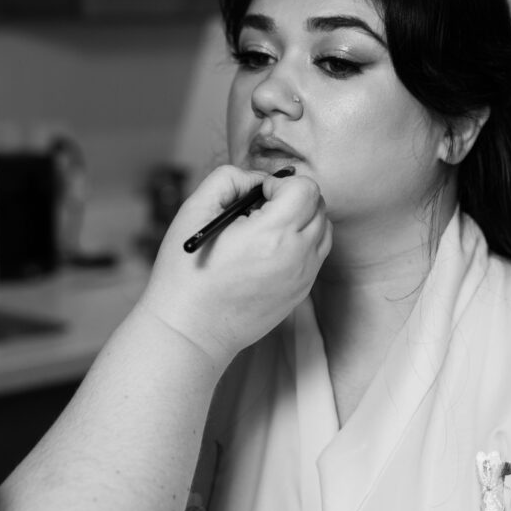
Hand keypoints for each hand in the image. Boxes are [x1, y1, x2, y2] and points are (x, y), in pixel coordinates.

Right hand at [137, 164, 331, 364]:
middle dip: (292, 198)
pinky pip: (317, 254)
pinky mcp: (301, 292)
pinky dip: (301, 242)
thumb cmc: (186, 273)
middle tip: (259, 211)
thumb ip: (228, 179)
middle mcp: (297, 255)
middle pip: (319, 205)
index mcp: (272, 234)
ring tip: (266, 230)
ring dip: (301, 219)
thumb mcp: (195, 211)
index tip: (256, 197)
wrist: (190, 331)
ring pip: (323, 229)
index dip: (279, 184)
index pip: (306, 188)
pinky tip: (269, 251)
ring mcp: (303, 277)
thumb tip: (256, 179)